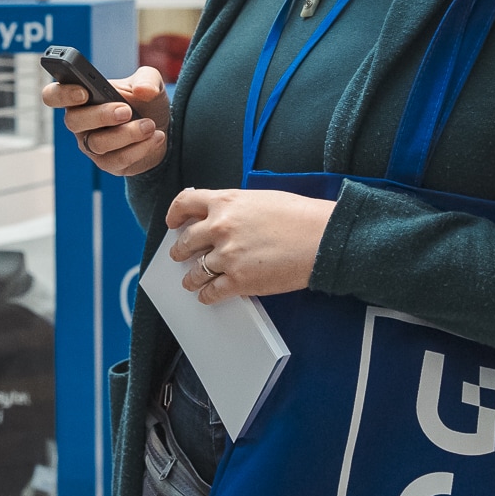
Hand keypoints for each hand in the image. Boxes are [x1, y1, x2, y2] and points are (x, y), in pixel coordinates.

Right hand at [44, 65, 168, 176]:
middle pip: (73, 121)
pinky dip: (140, 148)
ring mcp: (91, 145)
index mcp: (80, 96)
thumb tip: (143, 90)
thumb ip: (147, 78)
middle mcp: (80, 122)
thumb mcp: (150, 82)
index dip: (62, 94)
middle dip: (101, 116)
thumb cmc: (146, 102)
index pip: (53, 95)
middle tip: (126, 110)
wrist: (162, 128)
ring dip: (127, 134)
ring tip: (150, 125)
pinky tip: (156, 137)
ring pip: (98, 144)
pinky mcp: (108, 164)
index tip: (84, 92)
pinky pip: (118, 160)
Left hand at [166, 187, 335, 304]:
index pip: (185, 204)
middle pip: (185, 241)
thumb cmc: (299, 216)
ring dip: (190, 278)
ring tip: (190, 282)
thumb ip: (235, 207)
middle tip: (180, 256)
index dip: (175, 214)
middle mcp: (220, 227)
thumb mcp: (259, 199)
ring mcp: (227, 255)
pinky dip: (206, 296)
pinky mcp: (238, 281)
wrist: (321, 238)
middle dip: (180, 251)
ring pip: (195, 271)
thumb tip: (221, 216)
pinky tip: (207, 296)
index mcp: (225, 202)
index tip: (173, 223)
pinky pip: (211, 292)